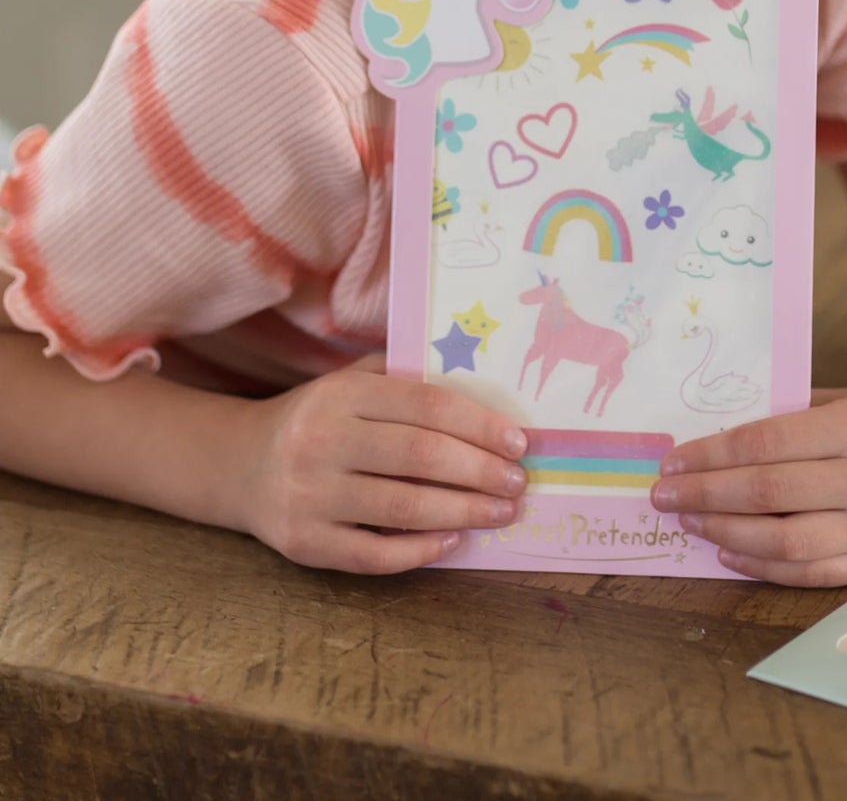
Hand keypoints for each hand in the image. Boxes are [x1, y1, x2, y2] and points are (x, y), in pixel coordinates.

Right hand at [234, 353, 527, 573]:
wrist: (239, 465)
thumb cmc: (317, 419)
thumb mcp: (350, 382)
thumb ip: (404, 379)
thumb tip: (483, 390)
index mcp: (340, 393)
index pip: (425, 405)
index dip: (479, 425)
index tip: (518, 441)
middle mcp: (321, 441)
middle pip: (419, 456)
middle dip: (480, 471)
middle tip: (518, 482)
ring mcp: (309, 496)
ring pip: (403, 508)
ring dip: (463, 512)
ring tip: (501, 512)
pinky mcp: (303, 544)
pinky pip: (373, 555)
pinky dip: (420, 550)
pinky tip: (453, 540)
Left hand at [649, 385, 846, 585]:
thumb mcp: (835, 400)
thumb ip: (780, 420)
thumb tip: (704, 445)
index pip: (766, 446)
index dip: (712, 457)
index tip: (672, 463)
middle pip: (770, 496)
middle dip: (707, 497)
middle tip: (665, 496)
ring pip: (787, 542)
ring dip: (727, 535)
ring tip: (691, 522)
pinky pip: (812, 572)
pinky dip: (764, 566)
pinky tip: (729, 551)